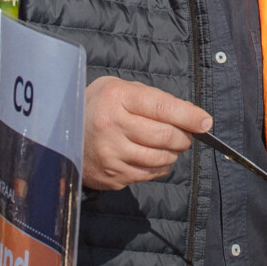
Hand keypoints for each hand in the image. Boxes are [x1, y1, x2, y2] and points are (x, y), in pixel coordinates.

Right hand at [83, 76, 207, 189]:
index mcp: (115, 97)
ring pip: (161, 158)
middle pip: (165, 136)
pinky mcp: (112, 175)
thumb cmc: (97, 106)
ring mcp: (111, 154)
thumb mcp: (118, 89)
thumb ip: (152, 99)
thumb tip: (190, 116)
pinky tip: (152, 157)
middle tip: (185, 134)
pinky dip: (159, 166)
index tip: (205, 122)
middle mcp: (112, 125)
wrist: (61, 134)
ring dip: (173, 153)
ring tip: (168, 145)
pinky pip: (149, 174)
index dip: (189, 116)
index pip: (162, 107)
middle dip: (183, 136)